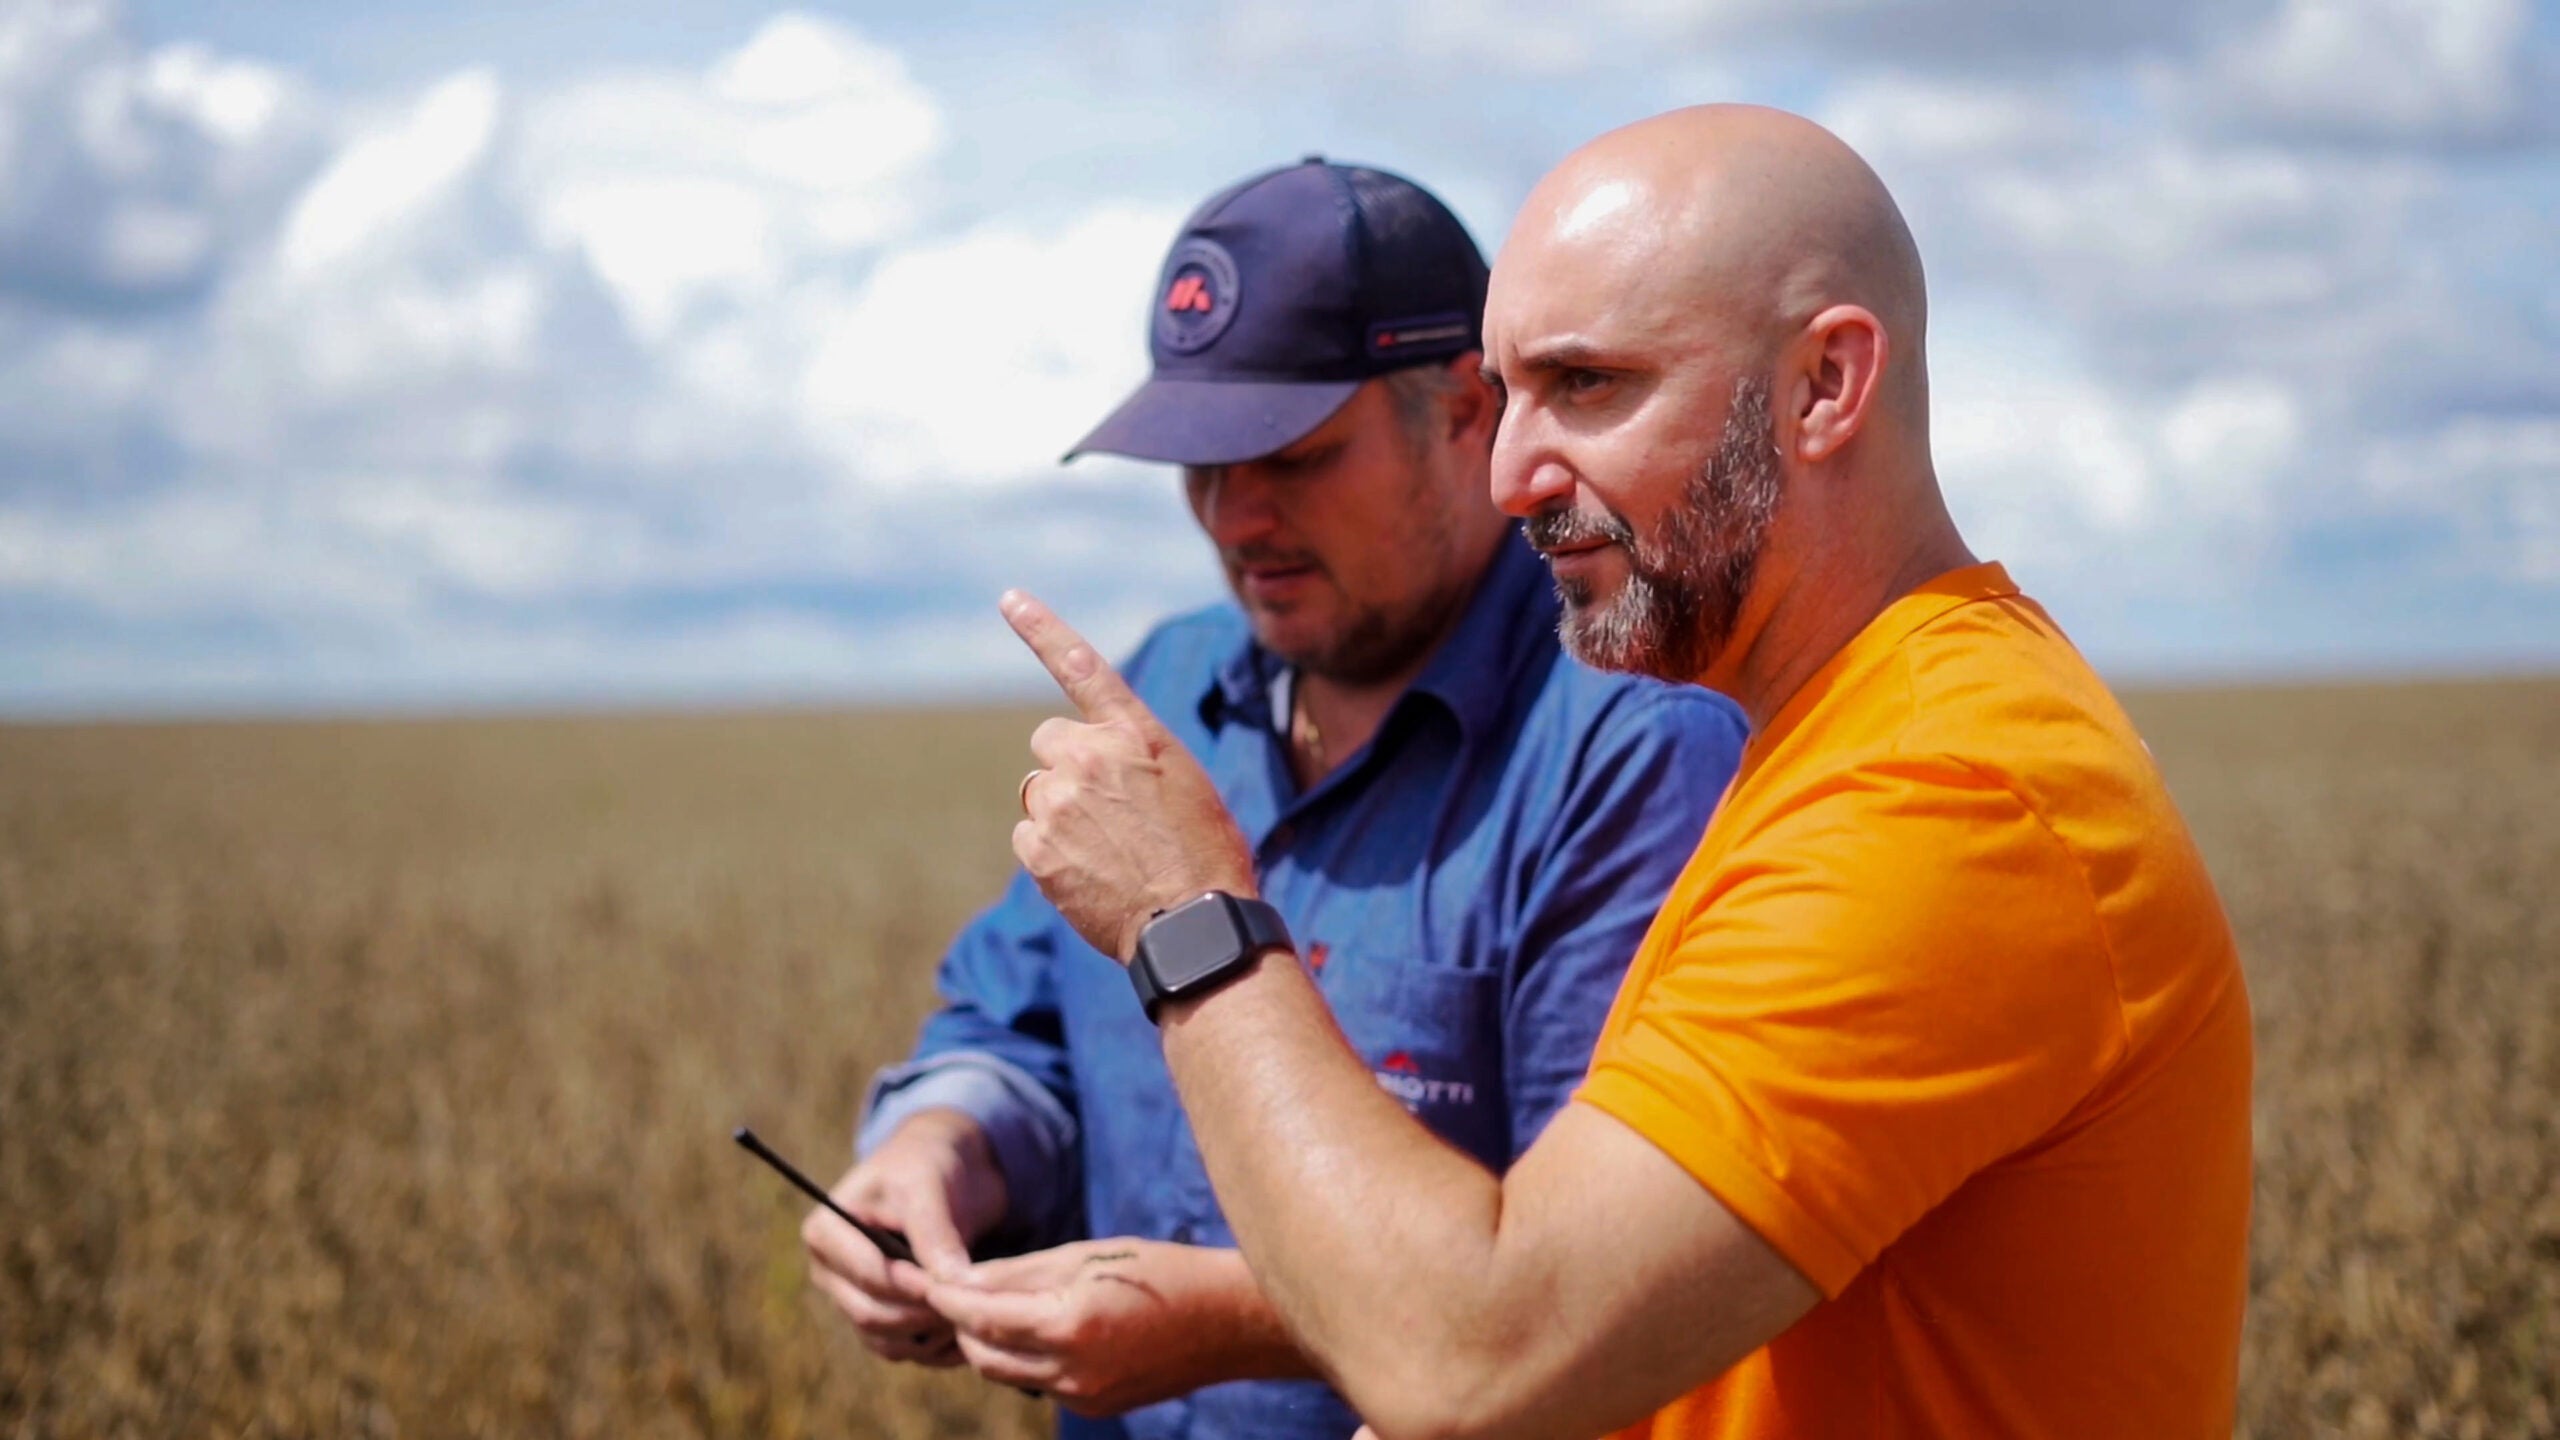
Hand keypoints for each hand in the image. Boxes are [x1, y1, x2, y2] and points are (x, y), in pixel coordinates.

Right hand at [802, 1109, 1008, 1366]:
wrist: (944, 1172)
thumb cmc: (927, 1167)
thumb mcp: (929, 1187)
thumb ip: (936, 1235)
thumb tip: (953, 1285)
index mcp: (825, 1231)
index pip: (863, 1272)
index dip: (905, 1284)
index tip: (944, 1283)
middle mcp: (830, 1272)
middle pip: (870, 1313)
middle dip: (921, 1312)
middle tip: (967, 1302)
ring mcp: (852, 1299)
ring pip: (885, 1340)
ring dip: (930, 1335)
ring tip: (970, 1313)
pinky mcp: (878, 1319)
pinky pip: (901, 1350)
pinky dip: (934, 1348)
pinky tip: (966, 1330)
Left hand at [927, 1239, 1278, 1416]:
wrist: (1228, 1321)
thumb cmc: (1161, 1272)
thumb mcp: (1087, 1256)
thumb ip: (1020, 1272)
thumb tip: (962, 1280)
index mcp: (1070, 1323)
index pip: (982, 1315)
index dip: (944, 1297)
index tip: (920, 1277)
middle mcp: (1072, 1370)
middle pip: (984, 1353)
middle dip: (962, 1323)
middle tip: (954, 1291)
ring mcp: (1084, 1396)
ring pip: (1007, 1373)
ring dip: (992, 1342)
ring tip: (993, 1306)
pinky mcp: (1096, 1406)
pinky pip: (1041, 1384)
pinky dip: (1028, 1357)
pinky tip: (1042, 1328)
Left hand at [1001, 591, 1256, 963]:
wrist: (1193, 923)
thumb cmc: (1206, 856)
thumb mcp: (1185, 786)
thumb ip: (1133, 761)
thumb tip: (1088, 772)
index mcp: (1136, 734)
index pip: (1083, 665)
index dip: (1042, 628)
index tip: (1009, 598)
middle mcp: (1090, 757)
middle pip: (1050, 742)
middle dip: (1068, 766)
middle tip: (1108, 808)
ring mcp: (1059, 802)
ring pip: (1040, 793)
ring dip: (1062, 814)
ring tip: (1109, 850)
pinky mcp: (1039, 848)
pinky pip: (1028, 838)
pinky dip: (1051, 854)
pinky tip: (1090, 874)